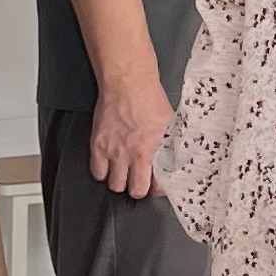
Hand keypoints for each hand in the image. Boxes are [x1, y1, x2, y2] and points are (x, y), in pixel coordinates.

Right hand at [89, 69, 171, 200]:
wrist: (128, 84)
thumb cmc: (150, 99)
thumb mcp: (170, 123)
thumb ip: (172, 144)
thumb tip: (179, 157)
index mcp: (153, 150)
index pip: (157, 185)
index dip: (157, 188)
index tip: (157, 184)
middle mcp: (133, 155)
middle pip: (134, 190)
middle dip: (138, 188)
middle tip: (139, 180)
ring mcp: (113, 152)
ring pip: (115, 185)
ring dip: (120, 181)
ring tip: (124, 173)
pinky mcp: (98, 145)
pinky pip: (97, 172)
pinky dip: (102, 172)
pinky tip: (109, 165)